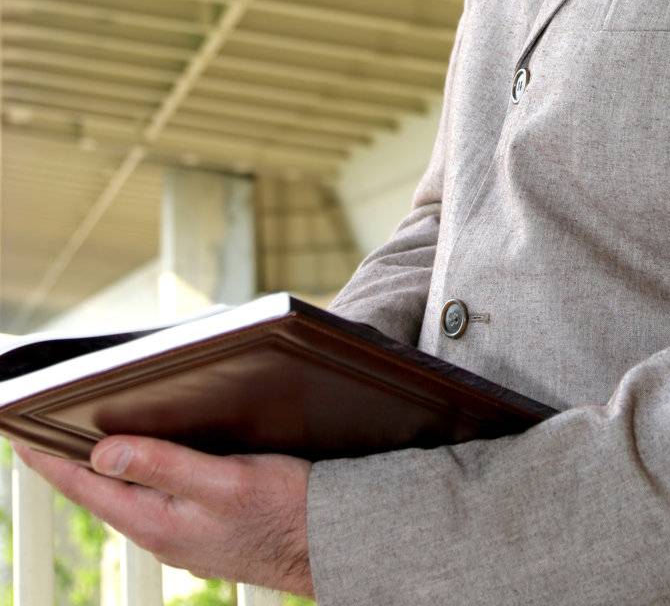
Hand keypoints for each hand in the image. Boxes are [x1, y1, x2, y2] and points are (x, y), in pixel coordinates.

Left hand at [11, 435, 313, 595]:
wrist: (330, 544)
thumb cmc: (285, 509)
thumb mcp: (224, 480)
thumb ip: (162, 465)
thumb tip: (102, 452)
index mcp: (159, 521)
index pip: (88, 486)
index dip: (51, 460)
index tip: (20, 436)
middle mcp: (162, 532)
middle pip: (101, 492)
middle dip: (69, 463)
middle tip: (39, 434)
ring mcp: (181, 535)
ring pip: (127, 497)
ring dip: (101, 470)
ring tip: (77, 445)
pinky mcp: (202, 530)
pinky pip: (153, 500)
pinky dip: (135, 477)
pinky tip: (140, 462)